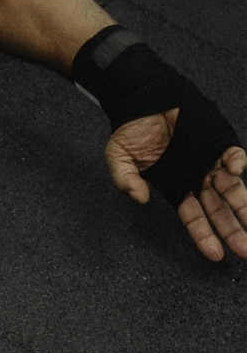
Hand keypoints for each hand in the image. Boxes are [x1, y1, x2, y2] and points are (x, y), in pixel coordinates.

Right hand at [105, 109, 246, 259]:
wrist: (140, 98)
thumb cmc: (130, 129)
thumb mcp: (118, 158)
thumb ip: (124, 179)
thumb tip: (139, 197)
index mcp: (175, 185)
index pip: (193, 216)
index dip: (203, 235)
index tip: (215, 254)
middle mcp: (196, 176)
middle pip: (218, 208)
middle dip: (232, 229)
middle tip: (244, 249)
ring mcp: (208, 160)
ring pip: (231, 187)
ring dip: (243, 204)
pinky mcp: (216, 140)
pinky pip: (232, 154)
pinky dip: (237, 163)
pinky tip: (237, 171)